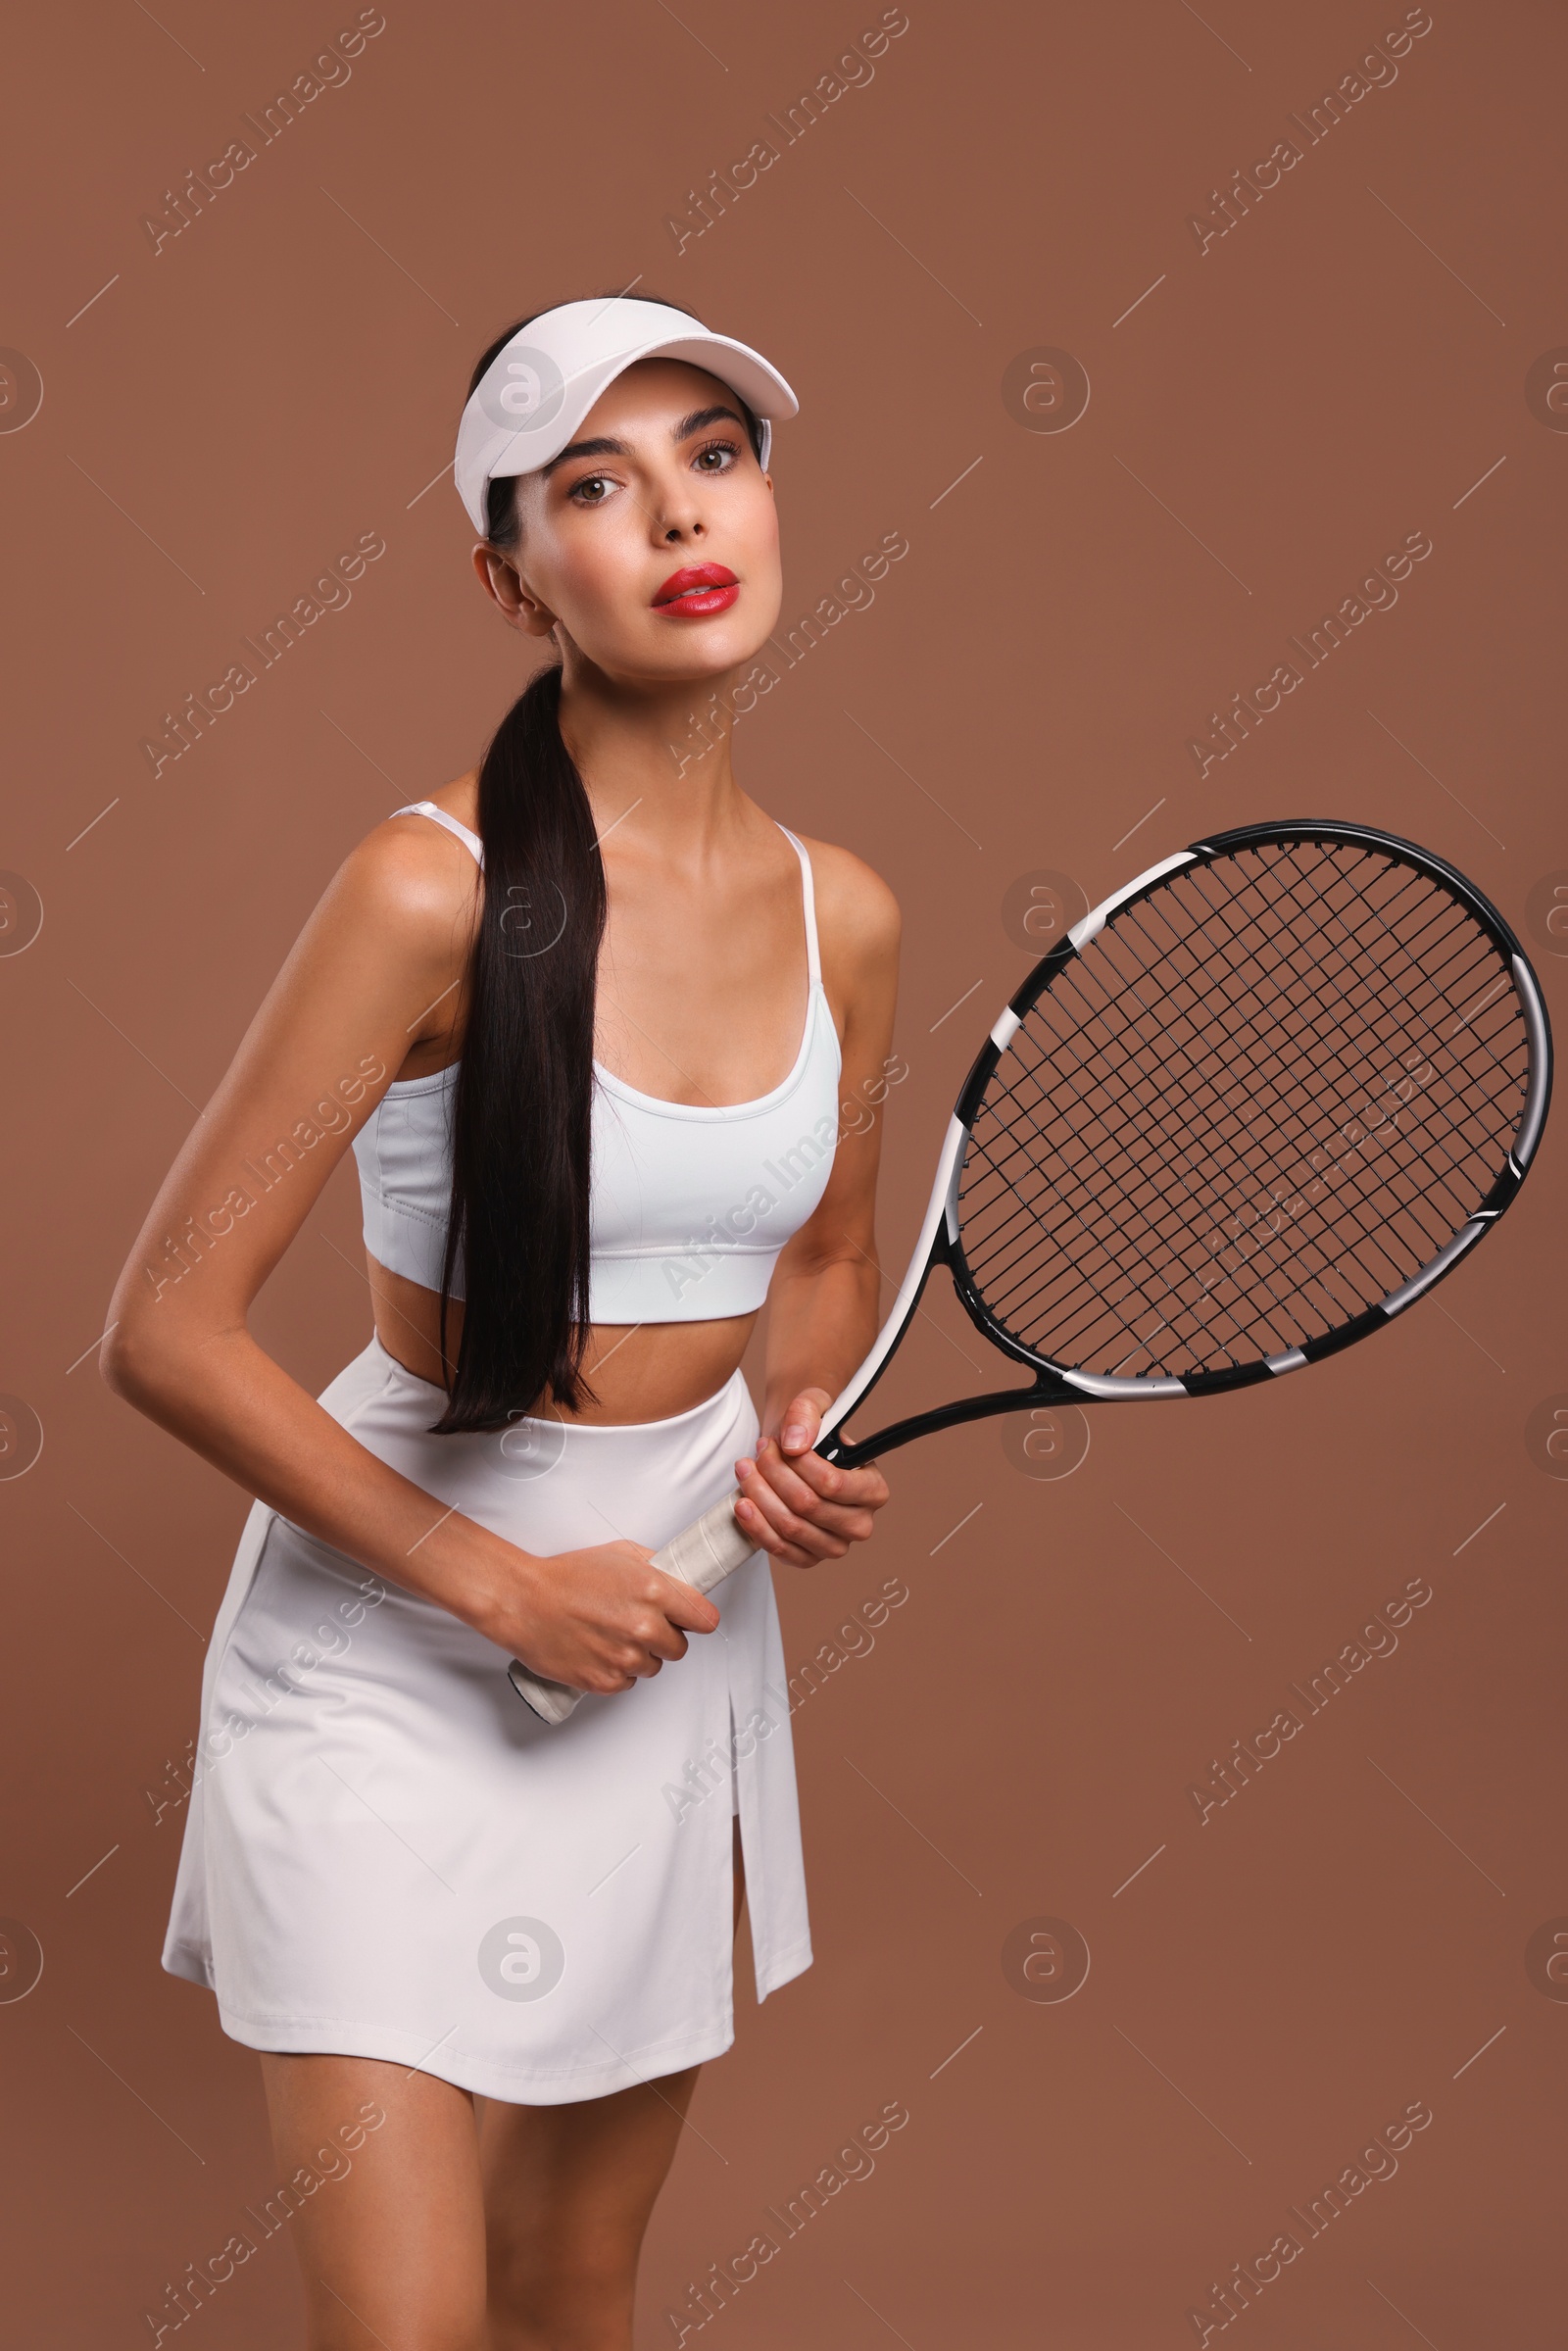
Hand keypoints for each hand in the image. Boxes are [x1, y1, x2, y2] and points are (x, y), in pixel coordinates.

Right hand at [480, 1537, 720, 1695]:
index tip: (689, 1621)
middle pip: (680, 1648)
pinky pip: (628, 1683)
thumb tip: (681, 1582)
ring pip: (653, 1667)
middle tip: (638, 1625)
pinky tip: (598, 1651)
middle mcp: (645, 1627)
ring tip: (611, 1635)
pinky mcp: (605, 1681)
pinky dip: (617, 1672)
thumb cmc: (565, 1576)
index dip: (696, 1620)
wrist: (523, 1601)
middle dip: (664, 1638)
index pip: (705, 1620)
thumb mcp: (619, 1553)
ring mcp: (625, 1657)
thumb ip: (657, 1568)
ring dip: (639, 1655)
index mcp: (655, 1592)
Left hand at [731, 1387, 889, 1569]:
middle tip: (758, 1452)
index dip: (798, 1465)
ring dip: (760, 1497)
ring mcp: (835, 1545)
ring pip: (790, 1527)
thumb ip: (806, 1414)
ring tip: (745, 1470)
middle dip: (774, 1475)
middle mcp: (860, 1523)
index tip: (777, 1444)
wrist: (794, 1450)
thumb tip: (795, 1444)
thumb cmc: (810, 1432)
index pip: (832, 1484)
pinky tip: (743, 1504)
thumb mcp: (812, 1405)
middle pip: (808, 1506)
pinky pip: (780, 1549)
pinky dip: (756, 1526)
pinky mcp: (808, 1558)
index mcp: (873, 1490)